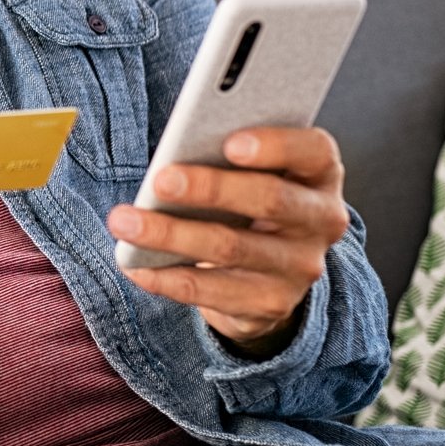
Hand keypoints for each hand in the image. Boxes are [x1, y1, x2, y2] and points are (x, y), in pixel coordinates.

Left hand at [106, 127, 349, 355]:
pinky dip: (166, 277)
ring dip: (171, 234)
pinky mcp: (271, 302)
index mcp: (318, 173)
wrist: (268, 270)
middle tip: (160, 181)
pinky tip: (134, 265)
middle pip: (269, 199)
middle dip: (210, 188)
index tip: (230, 142)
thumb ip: (226, 156)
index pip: (314, 151)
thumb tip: (173, 159)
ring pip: (231, 247)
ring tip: (124, 221)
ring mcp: (300, 266)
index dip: (276, 145)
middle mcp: (320, 219)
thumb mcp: (250, 172)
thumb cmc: (246, 199)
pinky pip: (211, 291)